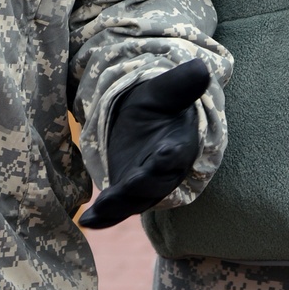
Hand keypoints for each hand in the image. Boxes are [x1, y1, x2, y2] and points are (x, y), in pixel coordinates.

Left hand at [79, 59, 209, 229]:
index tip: (163, 155)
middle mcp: (167, 170)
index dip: (170, 155)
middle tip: (123, 189)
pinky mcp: (127, 191)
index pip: (178, 153)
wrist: (143, 116)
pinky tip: (87, 222)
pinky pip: (118, 208)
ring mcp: (147, 184)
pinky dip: (105, 217)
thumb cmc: (158, 102)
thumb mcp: (164, 89)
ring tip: (97, 213)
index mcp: (181, 143)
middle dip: (140, 187)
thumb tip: (201, 67)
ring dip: (117, 208)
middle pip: (155, 184)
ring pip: (135, 200)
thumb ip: (180, 84)